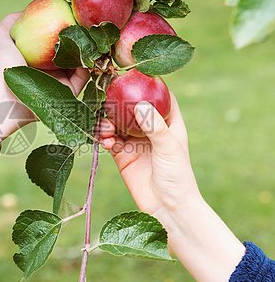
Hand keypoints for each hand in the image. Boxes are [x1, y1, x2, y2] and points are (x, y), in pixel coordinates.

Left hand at [0, 12, 89, 138]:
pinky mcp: (69, 93)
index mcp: (38, 58)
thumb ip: (11, 21)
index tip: (72, 15)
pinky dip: (89, 64)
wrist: (5, 91)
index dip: (65, 28)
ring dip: (88, 49)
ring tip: (91, 35)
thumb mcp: (0, 35)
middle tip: (87, 24)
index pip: (56, 40)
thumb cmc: (1, 62)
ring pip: (81, 63)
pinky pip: (84, 76)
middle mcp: (51, 69)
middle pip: (71, 50)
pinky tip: (89, 50)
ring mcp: (61, 81)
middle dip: (81, 38)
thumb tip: (27, 9)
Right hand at [99, 93, 200, 219]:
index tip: (135, 73)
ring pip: (118, 123)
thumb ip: (155, 126)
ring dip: (109, 121)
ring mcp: (135, 142)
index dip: (150, 84)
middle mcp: (151, 130)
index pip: (161, 97)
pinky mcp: (122, 156)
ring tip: (106, 128)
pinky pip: (110, 140)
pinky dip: (105, 137)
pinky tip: (106, 141)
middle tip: (108, 97)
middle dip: (120, 102)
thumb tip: (140, 104)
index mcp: (169, 123)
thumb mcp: (169, 148)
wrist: (167, 208)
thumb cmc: (177, 177)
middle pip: (133, 107)